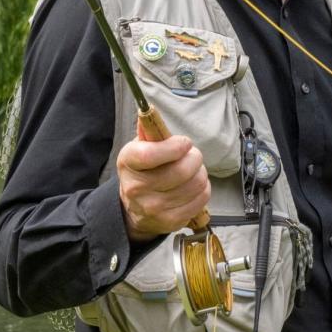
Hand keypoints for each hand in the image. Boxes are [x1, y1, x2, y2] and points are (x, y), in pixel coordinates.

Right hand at [116, 124, 210, 242]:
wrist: (134, 209)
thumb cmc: (142, 172)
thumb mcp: (139, 148)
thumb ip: (148, 131)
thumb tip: (149, 111)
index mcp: (128, 163)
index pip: (150, 155)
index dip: (174, 146)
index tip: (183, 143)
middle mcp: (137, 188)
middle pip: (181, 170)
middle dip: (194, 157)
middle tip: (191, 155)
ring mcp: (154, 207)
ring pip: (195, 183)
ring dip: (200, 173)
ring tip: (192, 171)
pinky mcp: (170, 221)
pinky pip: (201, 199)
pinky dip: (203, 189)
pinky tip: (193, 186)